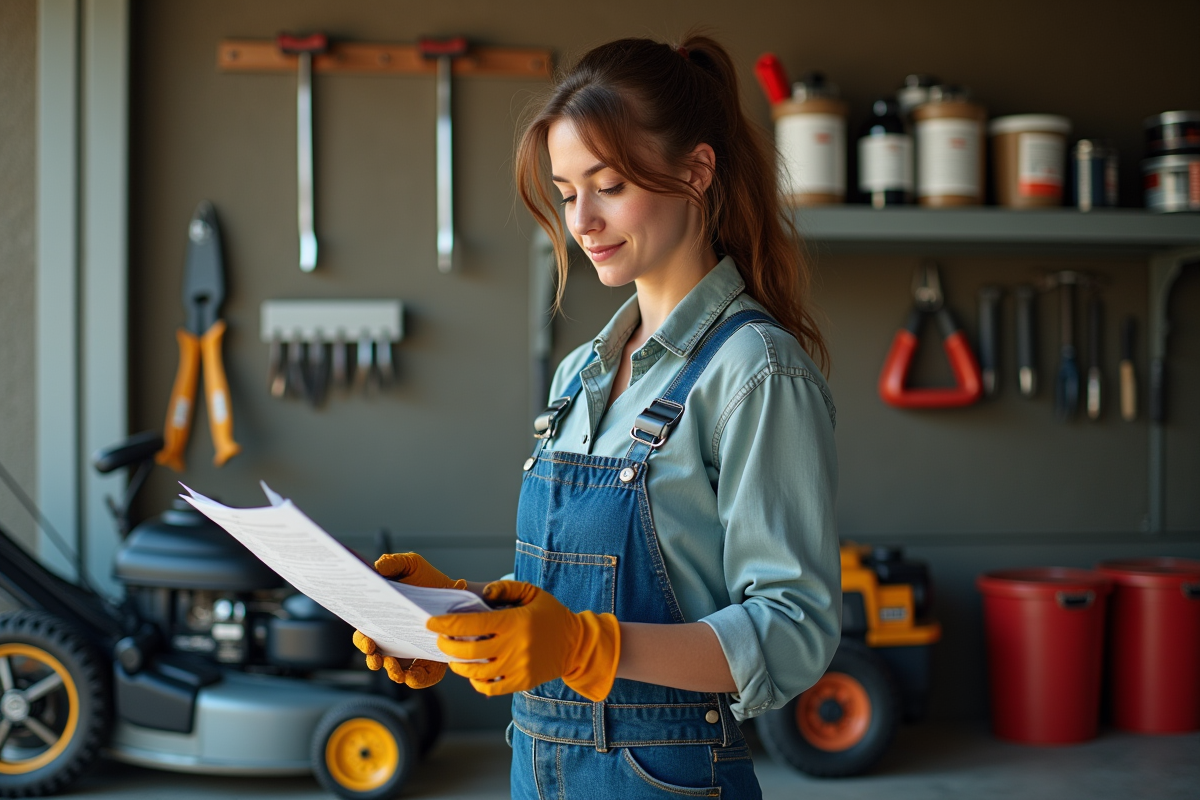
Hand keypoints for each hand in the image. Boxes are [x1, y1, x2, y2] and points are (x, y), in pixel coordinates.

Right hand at [352, 552, 463, 687]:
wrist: (457, 591)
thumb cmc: (429, 579)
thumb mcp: (411, 565)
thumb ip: (393, 563)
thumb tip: (377, 568)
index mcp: (383, 619)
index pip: (365, 633)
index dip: (361, 639)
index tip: (366, 637)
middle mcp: (392, 638)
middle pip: (374, 654)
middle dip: (370, 657)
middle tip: (374, 655)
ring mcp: (409, 652)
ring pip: (393, 670)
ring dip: (389, 671)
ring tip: (392, 666)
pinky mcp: (427, 663)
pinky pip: (417, 678)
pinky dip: (412, 679)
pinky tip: (411, 674)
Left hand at [427, 580, 619, 700]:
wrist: (576, 644)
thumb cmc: (550, 615)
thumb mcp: (532, 592)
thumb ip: (505, 588)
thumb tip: (480, 593)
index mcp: (514, 621)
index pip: (471, 624)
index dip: (446, 624)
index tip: (431, 622)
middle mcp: (515, 646)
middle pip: (468, 651)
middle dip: (446, 645)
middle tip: (439, 640)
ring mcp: (518, 667)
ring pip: (475, 672)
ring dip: (458, 664)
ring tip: (453, 655)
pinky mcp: (521, 682)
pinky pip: (490, 687)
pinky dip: (476, 682)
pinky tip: (472, 672)